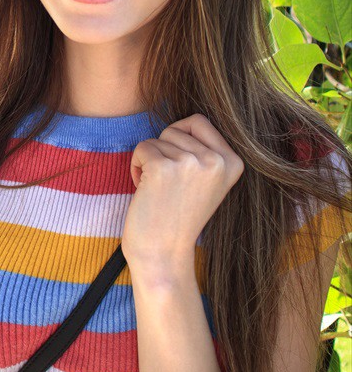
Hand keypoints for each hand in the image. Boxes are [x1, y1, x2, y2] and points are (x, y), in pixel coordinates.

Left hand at [121, 113, 244, 277]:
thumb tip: (190, 116)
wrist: (163, 255)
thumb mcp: (208, 180)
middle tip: (169, 185)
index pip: (199, 121)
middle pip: (176, 128)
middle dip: (165, 151)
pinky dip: (137, 167)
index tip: (181, 171)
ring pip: (157, 138)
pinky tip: (146, 192)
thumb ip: (206, 150)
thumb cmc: (178, 216)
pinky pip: (142, 147)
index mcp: (234, 162)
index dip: (180, 139)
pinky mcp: (164, 167)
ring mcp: (192, 163)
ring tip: (159, 191)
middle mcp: (217, 160)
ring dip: (150, 162)